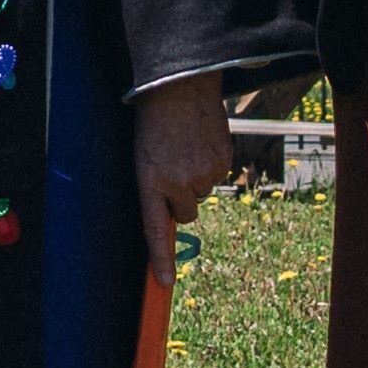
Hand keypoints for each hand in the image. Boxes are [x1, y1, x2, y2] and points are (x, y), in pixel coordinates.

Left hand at [133, 74, 234, 270]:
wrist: (181, 85)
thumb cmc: (155, 122)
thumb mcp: (144, 156)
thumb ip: (158, 187)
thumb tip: (179, 214)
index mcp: (150, 181)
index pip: (155, 229)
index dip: (161, 258)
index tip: (166, 282)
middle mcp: (177, 182)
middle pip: (186, 212)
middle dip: (181, 197)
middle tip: (173, 167)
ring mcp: (203, 173)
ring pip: (202, 192)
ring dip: (196, 176)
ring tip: (186, 146)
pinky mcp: (223, 162)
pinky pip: (217, 176)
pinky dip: (211, 163)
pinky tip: (201, 141)